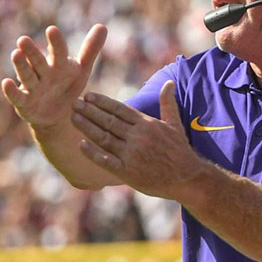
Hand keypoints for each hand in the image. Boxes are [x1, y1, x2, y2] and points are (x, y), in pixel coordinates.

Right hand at [1, 24, 106, 128]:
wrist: (57, 114)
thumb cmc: (68, 86)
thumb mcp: (81, 70)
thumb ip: (90, 49)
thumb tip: (102, 25)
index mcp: (58, 64)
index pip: (58, 51)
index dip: (56, 42)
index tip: (52, 30)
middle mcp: (43, 72)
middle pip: (37, 60)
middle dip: (31, 51)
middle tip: (23, 39)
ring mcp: (32, 86)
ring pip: (26, 75)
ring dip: (21, 65)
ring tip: (15, 53)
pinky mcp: (24, 102)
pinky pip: (17, 96)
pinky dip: (11, 91)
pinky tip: (6, 82)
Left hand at [69, 80, 208, 200]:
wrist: (188, 178)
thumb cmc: (180, 151)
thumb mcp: (174, 124)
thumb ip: (168, 103)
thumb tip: (169, 83)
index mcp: (146, 124)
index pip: (119, 109)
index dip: (102, 102)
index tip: (88, 96)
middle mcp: (137, 137)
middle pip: (108, 121)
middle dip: (89, 111)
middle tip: (74, 102)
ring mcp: (132, 155)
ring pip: (104, 137)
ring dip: (87, 127)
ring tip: (73, 117)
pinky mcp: (128, 172)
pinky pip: (106, 161)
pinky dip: (93, 153)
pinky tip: (81, 145)